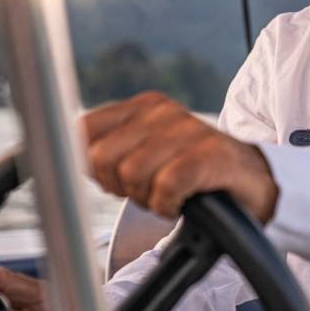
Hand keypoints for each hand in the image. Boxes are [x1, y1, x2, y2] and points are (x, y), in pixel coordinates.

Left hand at [84, 91, 277, 221]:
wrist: (251, 181)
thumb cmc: (192, 172)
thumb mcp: (145, 154)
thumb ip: (104, 153)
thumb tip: (58, 161)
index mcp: (143, 106)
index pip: (81, 131)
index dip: (91, 166)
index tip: (116, 180)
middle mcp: (163, 111)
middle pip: (100, 158)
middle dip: (120, 186)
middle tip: (150, 189)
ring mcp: (188, 130)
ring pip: (132, 175)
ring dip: (149, 198)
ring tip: (171, 193)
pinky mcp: (210, 155)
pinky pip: (166, 187)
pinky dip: (170, 204)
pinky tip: (183, 201)